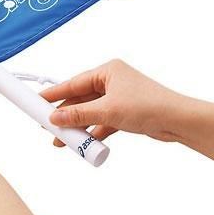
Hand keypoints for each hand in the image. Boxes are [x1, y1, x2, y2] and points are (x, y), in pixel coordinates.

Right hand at [41, 59, 188, 145]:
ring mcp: (119, 97)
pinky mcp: (125, 112)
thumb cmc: (147, 106)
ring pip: (91, 112)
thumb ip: (79, 115)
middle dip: (65, 115)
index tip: (36, 101)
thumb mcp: (108, 110)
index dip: (54, 93)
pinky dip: (93, 131)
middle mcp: (112, 81)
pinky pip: (102, 121)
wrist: (177, 120)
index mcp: (108, 71)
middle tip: (46, 126)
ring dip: (78, 126)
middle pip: (81, 99)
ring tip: (62, 141)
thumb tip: (55, 117)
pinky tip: (82, 143)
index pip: (74, 83)